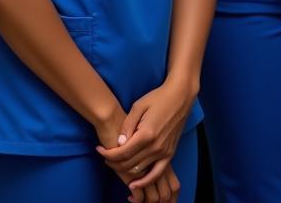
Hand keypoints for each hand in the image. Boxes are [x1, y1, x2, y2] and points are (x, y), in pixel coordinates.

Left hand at [96, 78, 193, 193]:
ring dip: (124, 169)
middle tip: (106, 155)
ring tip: (116, 162)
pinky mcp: (170, 153)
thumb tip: (118, 144)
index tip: (99, 149)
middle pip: (127, 164)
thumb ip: (126, 126)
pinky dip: (144, 182)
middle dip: (112, 162)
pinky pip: (156, 173)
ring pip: (138, 170)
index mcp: (146, 134)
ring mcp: (164, 151)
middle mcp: (156, 146)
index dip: (107, 154)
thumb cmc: (158, 97)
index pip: (121, 153)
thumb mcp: (138, 106)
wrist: (181, 95)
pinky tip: (134, 185)